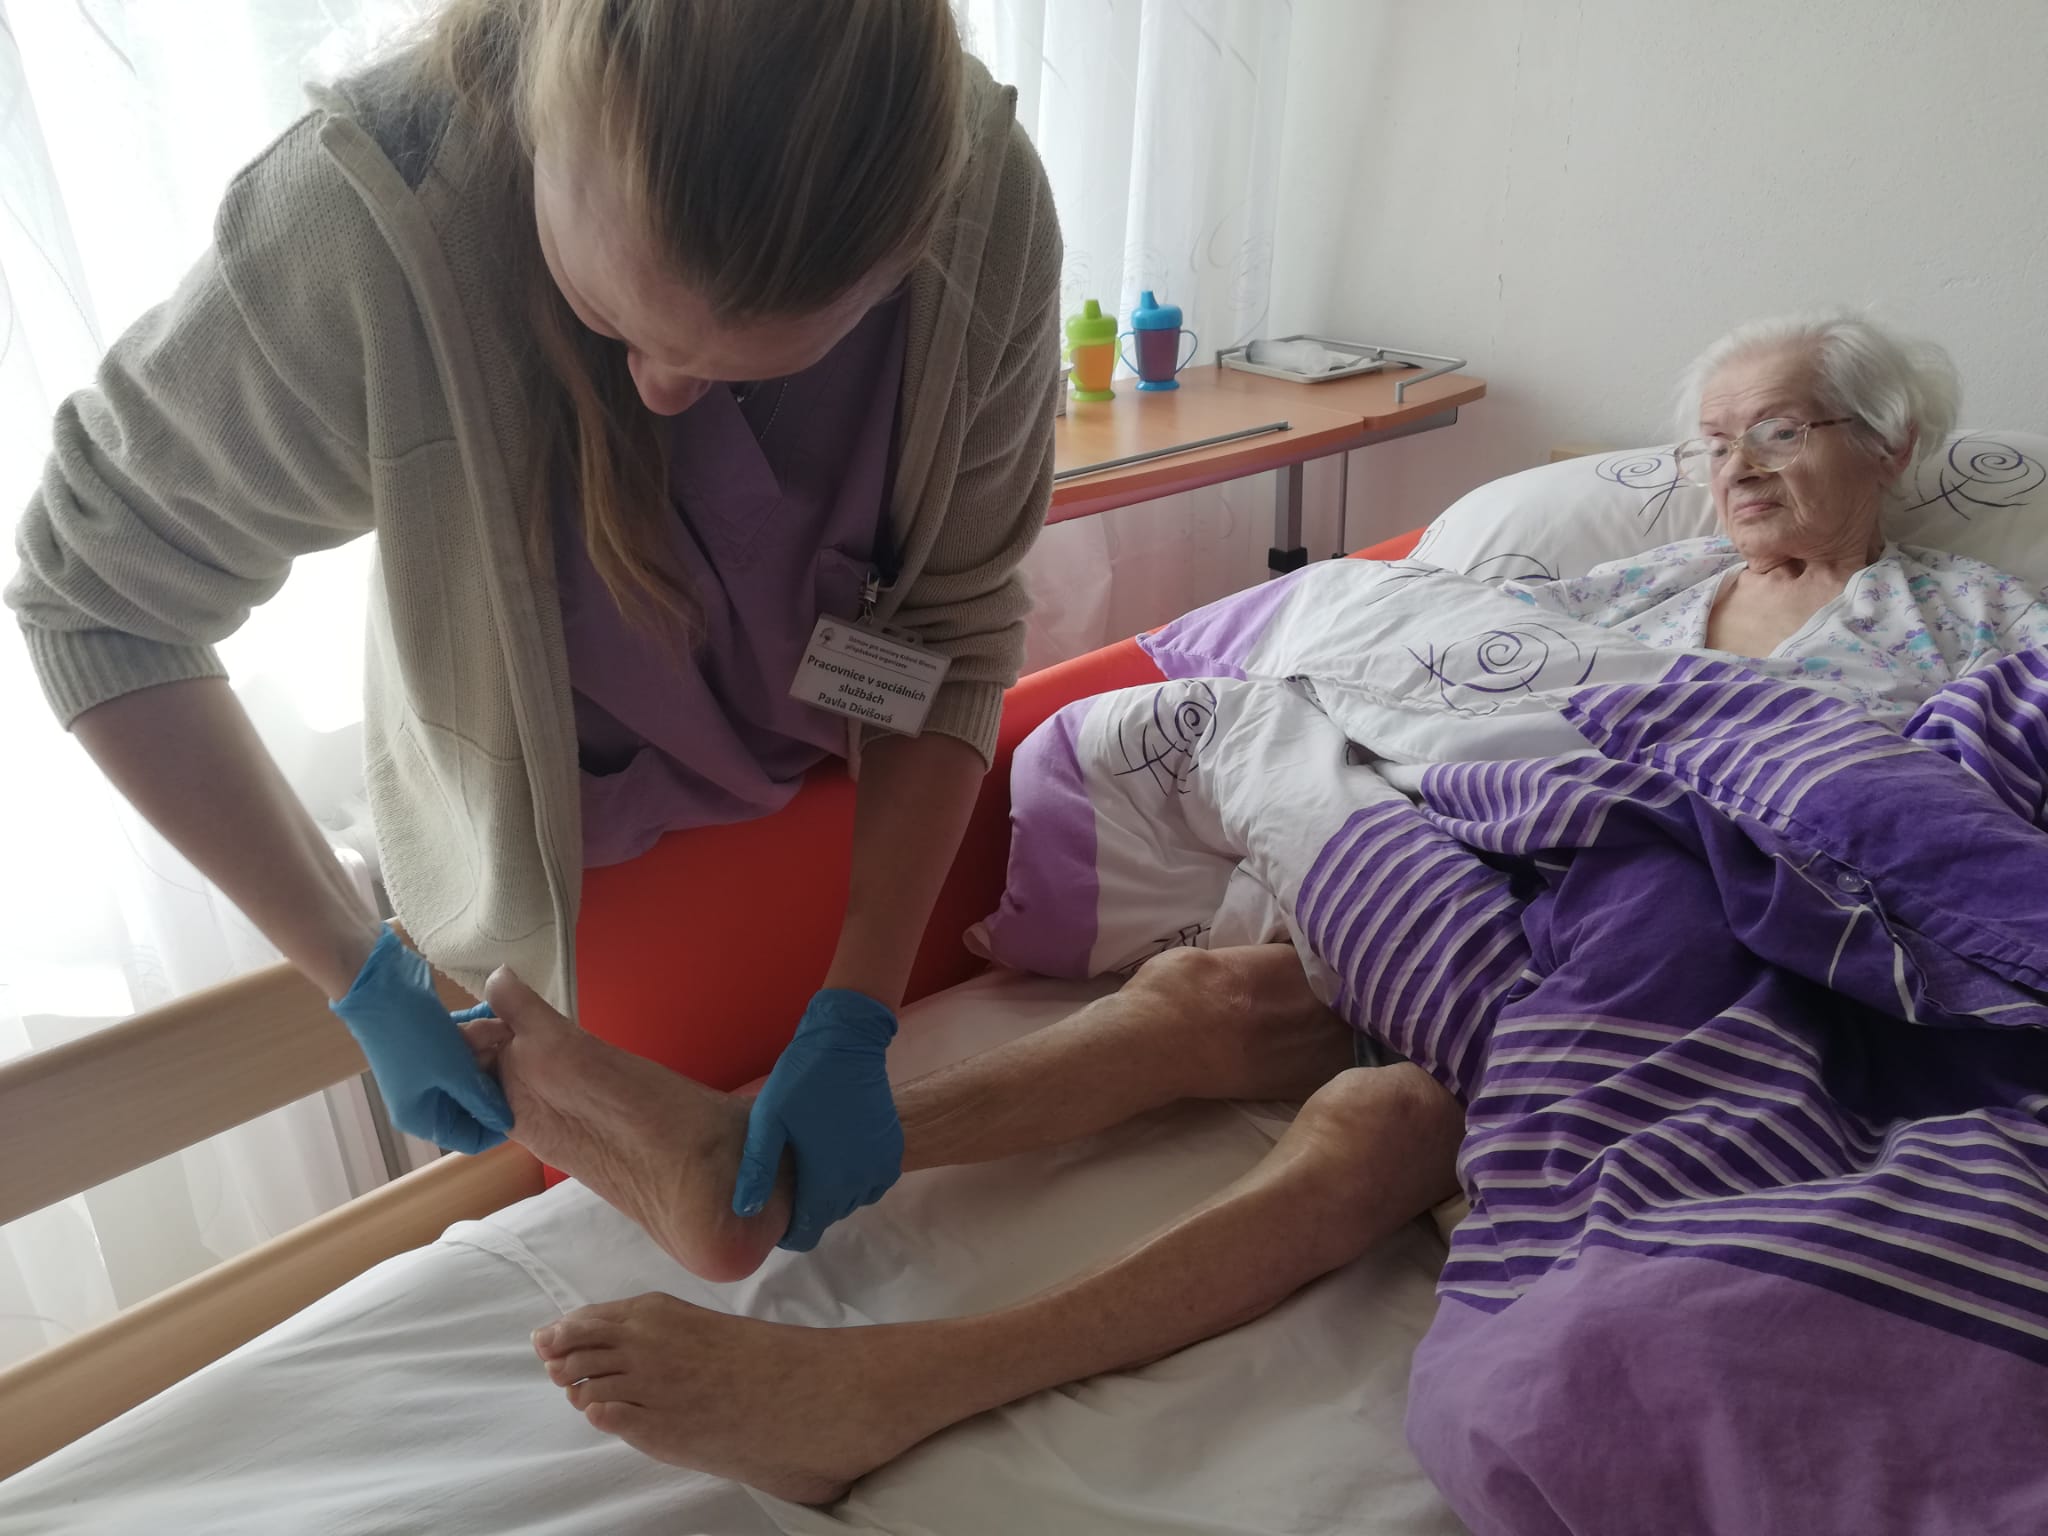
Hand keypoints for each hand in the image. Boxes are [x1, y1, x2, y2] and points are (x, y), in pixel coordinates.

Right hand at [328, 927, 513, 1153]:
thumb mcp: (454, 1070)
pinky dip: (476, 1040)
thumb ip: (481, 1098)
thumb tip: (505, 1123)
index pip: (470, 1139)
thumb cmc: (415, 1035)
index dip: (498, 1125)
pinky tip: (485, 1018)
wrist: (379, 987)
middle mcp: (423, 1102)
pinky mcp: (430, 1051)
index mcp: (423, 1118)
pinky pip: (463, 1055)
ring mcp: (425, 1076)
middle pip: (473, 1106)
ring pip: (471, 1076)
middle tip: (508, 1050)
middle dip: (494, 1079)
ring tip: (497, 1027)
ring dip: (486, 1053)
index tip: (524, 1100)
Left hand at [732, 989, 902, 1251]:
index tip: (773, 1211)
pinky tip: (838, 1157)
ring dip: (833, 1193)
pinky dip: (855, 1179)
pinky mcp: (893, 1149)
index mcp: (828, 1180)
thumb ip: (757, 1169)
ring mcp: (881, 1165)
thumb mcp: (769, 1121)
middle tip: (788, 1180)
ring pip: (852, 1200)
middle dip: (808, 1207)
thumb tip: (744, 1211)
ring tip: (811, 1167)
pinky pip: (873, 1182)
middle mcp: (860, 1181)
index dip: (788, 1230)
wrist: (848, 1042)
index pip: (807, 1231)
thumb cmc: (802, 1080)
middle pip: (829, 1216)